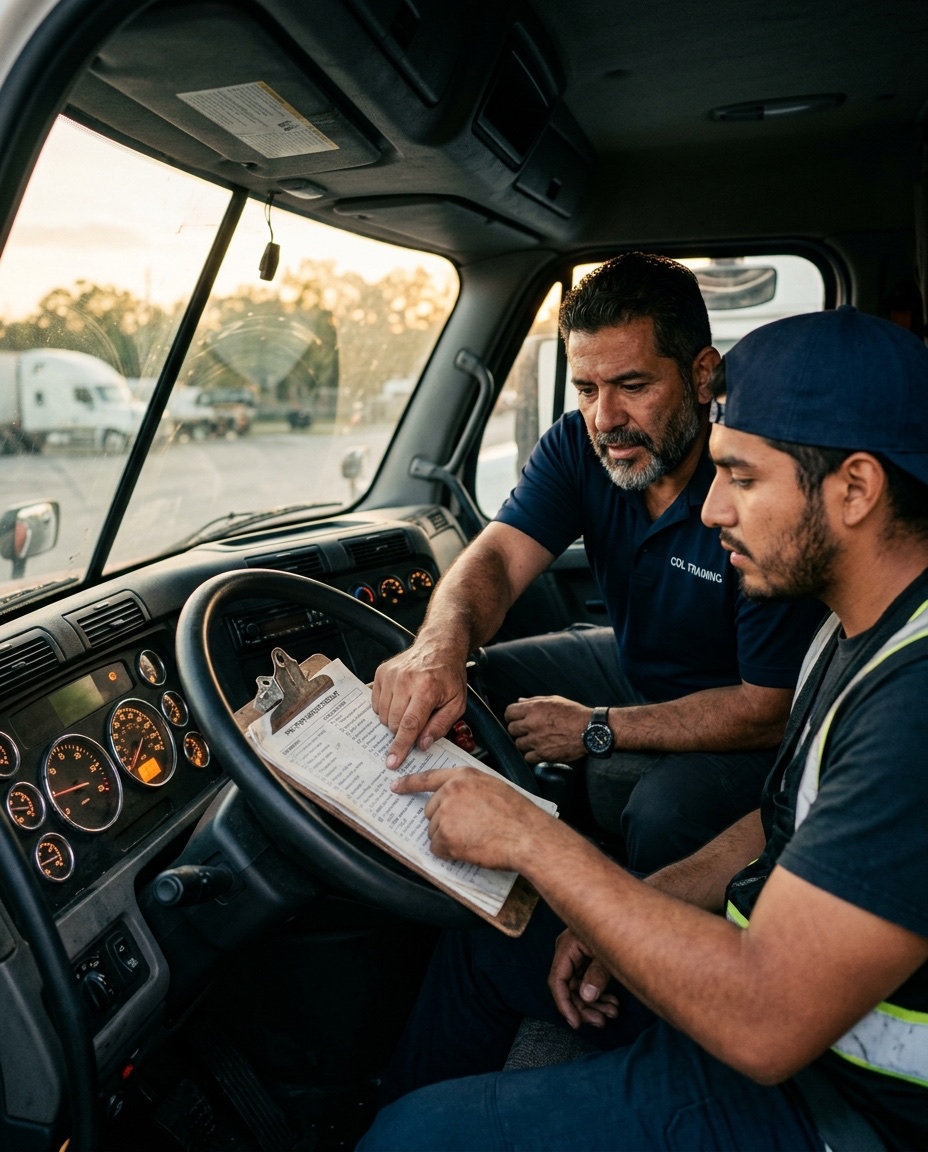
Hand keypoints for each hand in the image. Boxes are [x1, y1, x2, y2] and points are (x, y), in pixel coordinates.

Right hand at [372, 643, 468, 768]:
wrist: (439, 646)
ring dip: (395, 719)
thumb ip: (440, 726)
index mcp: (427, 688)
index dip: (400, 745)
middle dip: (404, 731)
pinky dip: (387, 708)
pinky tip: (401, 700)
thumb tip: (422, 744)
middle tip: (418, 721)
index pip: (409, 724)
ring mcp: (391, 675)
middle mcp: (405, 680)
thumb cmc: (449, 676)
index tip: (392, 762)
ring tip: (410, 707)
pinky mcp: (381, 672)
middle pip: (394, 722)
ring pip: (383, 715)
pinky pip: (376, 703)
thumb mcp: (457, 704)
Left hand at [390, 765, 549, 871]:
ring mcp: (446, 814)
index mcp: (463, 776)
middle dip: (444, 823)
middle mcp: (450, 792)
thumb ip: (471, 789)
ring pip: (434, 832)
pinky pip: (438, 849)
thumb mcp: (493, 788)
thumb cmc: (518, 815)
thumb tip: (459, 801)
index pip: (428, 777)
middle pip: (431, 811)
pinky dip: (450, 854)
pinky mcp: (445, 836)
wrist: (526, 835)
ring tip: (475, 838)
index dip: (408, 783)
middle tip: (469, 829)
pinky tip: (470, 849)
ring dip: (449, 839)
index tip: (394, 786)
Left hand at [504, 695, 591, 764]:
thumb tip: (520, 701)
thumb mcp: (554, 700)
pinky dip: (532, 755)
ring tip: (535, 740)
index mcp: (534, 709)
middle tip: (527, 730)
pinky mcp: (543, 754)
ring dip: (525, 743)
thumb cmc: (574, 713)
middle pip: (511, 729)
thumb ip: (534, 700)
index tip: (515, 719)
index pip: (509, 712)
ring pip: (518, 744)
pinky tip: (540, 750)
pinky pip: (528, 757)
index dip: (511, 716)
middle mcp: (532, 724)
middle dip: (518, 729)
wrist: (589, 730)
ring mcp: (537, 740)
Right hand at [548, 928, 619, 1029]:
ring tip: (612, 1014)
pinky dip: (600, 994)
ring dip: (595, 1003)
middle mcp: (568, 952)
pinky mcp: (588, 959)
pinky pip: (588, 981)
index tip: (576, 1023)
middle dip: (585, 1007)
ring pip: (580, 987)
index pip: (557, 981)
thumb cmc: (618, 927)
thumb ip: (597, 975)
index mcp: (567, 947)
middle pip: (570, 988)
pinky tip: (613, 1003)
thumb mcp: (607, 954)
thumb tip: (587, 997)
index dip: (564, 1004)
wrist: (629, 913)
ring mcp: (578, 956)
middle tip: (602, 1022)